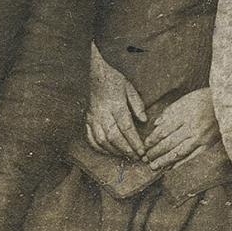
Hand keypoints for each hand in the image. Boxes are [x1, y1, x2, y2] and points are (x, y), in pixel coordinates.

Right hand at [85, 45, 147, 159]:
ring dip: (114, 151)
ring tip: (125, 155)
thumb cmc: (114, 80)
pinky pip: (90, 138)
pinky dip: (99, 148)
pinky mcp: (87, 119)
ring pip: (102, 140)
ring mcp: (93, 117)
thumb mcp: (130, 87)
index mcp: (115, 104)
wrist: (94, 72)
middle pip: (114, 137)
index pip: (126, 128)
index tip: (142, 152)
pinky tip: (108, 151)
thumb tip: (144, 121)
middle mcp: (103, 113)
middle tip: (136, 157)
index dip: (134, 142)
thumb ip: (137, 105)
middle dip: (126, 150)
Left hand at [143, 87, 217, 170]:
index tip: (146, 145)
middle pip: (169, 143)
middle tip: (146, 158)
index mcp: (184, 115)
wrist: (225, 104)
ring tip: (155, 166)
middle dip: (155, 152)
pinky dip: (180, 163)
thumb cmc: (203, 99)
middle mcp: (191, 127)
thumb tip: (156, 125)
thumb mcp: (184, 100)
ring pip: (179, 153)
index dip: (152, 140)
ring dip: (165, 161)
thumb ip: (169, 112)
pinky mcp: (207, 145)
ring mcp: (200, 138)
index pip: (163, 131)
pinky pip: (191, 157)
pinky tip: (171, 167)